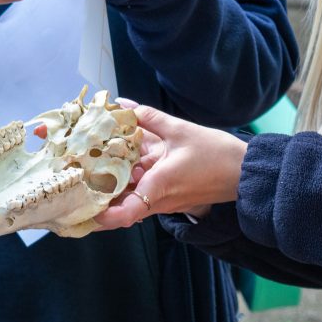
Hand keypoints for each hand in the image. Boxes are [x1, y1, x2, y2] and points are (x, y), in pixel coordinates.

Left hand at [93, 105, 247, 230]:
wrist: (247, 172)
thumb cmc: (218, 155)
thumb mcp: (180, 130)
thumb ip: (148, 117)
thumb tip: (121, 105)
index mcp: (159, 185)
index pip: (128, 213)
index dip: (105, 217)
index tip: (86, 213)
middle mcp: (158, 199)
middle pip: (120, 206)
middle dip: (97, 199)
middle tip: (73, 186)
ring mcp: (164, 201)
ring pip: (130, 200)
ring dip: (111, 191)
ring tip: (86, 175)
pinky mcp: (169, 198)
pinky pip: (142, 195)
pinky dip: (127, 185)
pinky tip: (114, 168)